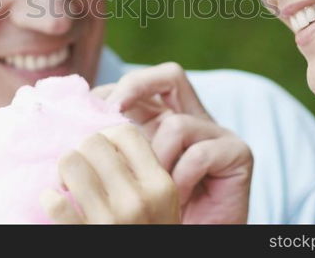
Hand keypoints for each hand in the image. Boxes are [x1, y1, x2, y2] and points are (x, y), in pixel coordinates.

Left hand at [40, 123, 179, 223]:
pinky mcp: (83, 239)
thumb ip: (142, 171)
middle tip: (82, 171)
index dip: (107, 137)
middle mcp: (137, 200)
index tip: (102, 154)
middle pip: (93, 142)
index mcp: (160, 185)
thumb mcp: (161, 203)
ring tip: (68, 185)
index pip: (126, 133)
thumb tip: (104, 137)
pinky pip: (54, 202)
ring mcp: (109, 221)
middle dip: (83, 153)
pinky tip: (56, 204)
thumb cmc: (150, 234)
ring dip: (63, 172)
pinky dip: (49, 198)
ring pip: (69, 161)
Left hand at [93, 62, 251, 223]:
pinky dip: (182, 180)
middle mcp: (192, 118)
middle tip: (113, 115)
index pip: (141, 84)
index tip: (92, 111)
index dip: (116, 89)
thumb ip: (112, 147)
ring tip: (155, 190)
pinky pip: (199, 154)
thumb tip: (76, 122)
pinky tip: (179, 200)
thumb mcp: (126, 174)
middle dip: (136, 88)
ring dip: (159, 161)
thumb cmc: (154, 214)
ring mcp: (216, 133)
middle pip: (170, 75)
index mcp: (164, 119)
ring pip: (176, 124)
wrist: (192, 239)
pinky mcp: (238, 153)